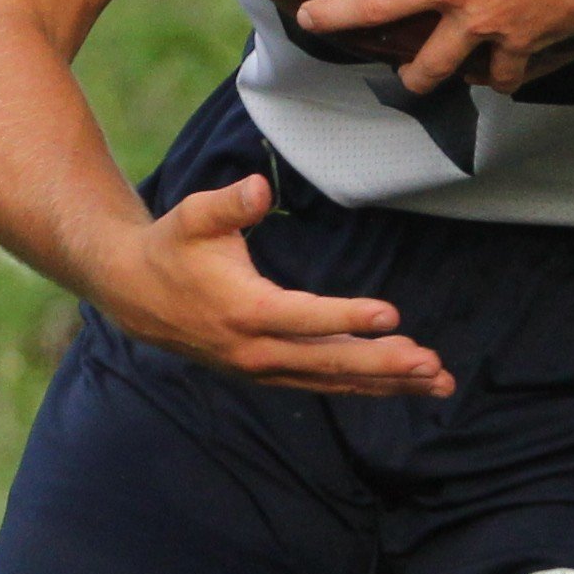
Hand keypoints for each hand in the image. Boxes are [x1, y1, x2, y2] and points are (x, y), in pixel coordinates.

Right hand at [80, 175, 450, 396]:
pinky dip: (365, 386)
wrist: (136, 295)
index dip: (349, 316)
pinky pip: (324, 383)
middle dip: (385, 363)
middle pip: (329, 361)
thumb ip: (229, 203)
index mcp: (244, 310)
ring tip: (437, 381)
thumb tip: (258, 188)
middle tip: (432, 364)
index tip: (393, 315)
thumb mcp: (193, 216)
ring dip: (387, 381)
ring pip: (333, 379)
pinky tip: (404, 385)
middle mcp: (256, 350)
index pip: (305, 318)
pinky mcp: (269, 373)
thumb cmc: (174, 247)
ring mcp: (263, 368)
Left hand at [289, 0, 573, 92]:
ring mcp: (483, 21)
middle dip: (334, 15)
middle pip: (375, 7)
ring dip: (418, 73)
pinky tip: (493, 79)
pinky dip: (497, 77)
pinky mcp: (519, 42)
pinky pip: (501, 70)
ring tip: (408, 78)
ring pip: (436, 59)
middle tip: (308, 18)